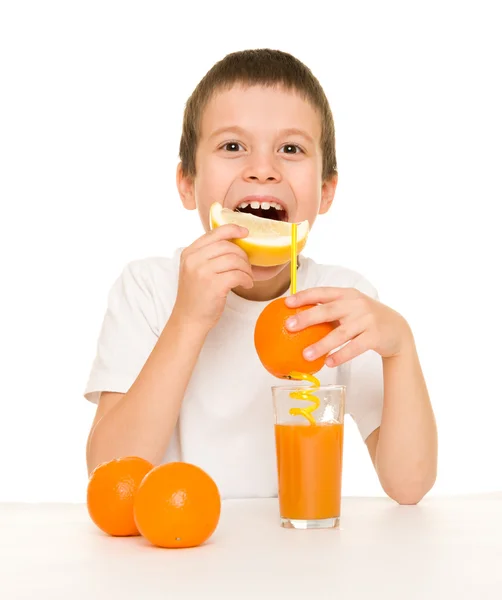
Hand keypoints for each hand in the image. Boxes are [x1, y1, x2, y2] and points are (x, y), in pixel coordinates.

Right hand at [173, 224, 252, 330]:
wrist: (189, 320)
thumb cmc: (196, 296)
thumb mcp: (195, 270)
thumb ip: (208, 255)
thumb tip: (234, 242)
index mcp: (189, 253)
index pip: (214, 233)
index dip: (232, 229)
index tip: (245, 232)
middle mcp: (194, 260)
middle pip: (227, 246)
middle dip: (243, 255)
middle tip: (247, 267)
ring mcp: (202, 272)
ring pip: (235, 259)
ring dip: (246, 269)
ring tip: (247, 277)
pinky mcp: (214, 285)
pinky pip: (238, 275)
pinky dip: (247, 279)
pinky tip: (246, 284)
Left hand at [284, 287, 412, 366]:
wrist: (397, 329)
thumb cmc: (366, 318)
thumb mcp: (350, 308)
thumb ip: (329, 310)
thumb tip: (297, 319)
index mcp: (346, 294)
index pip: (322, 293)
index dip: (304, 296)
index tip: (287, 303)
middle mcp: (356, 304)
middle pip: (328, 310)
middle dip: (307, 318)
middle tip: (290, 326)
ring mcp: (367, 320)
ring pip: (340, 333)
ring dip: (321, 345)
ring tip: (305, 354)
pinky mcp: (375, 336)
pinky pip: (355, 347)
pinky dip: (341, 355)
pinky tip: (328, 362)